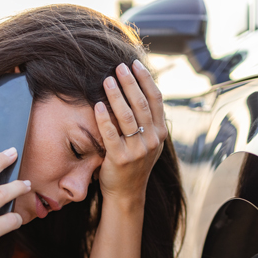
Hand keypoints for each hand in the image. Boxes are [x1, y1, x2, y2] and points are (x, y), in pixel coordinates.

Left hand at [94, 59, 166, 204]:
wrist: (127, 193)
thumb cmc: (134, 163)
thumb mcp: (149, 143)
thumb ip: (149, 122)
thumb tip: (141, 90)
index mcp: (160, 133)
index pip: (156, 99)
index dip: (145, 79)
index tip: (134, 64)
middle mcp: (152, 140)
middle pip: (141, 104)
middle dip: (130, 82)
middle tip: (119, 67)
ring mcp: (137, 150)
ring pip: (127, 117)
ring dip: (116, 95)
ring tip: (107, 80)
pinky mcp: (120, 159)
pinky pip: (111, 134)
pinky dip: (104, 118)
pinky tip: (97, 105)